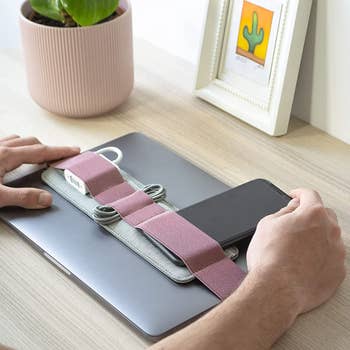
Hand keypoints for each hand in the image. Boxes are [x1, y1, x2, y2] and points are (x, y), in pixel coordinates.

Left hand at [0, 135, 79, 208]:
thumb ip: (23, 197)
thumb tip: (46, 198)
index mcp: (6, 156)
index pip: (41, 151)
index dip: (60, 151)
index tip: (73, 151)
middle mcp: (0, 148)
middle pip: (31, 143)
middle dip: (48, 149)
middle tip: (59, 158)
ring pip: (17, 141)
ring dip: (31, 147)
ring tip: (38, 156)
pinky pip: (5, 144)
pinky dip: (15, 148)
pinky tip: (13, 157)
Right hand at [247, 188, 345, 314]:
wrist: (277, 289)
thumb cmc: (270, 258)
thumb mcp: (267, 224)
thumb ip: (284, 212)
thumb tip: (291, 209)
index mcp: (313, 214)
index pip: (309, 195)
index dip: (299, 193)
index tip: (295, 196)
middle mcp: (330, 230)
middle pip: (323, 214)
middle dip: (309, 215)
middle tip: (294, 223)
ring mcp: (337, 251)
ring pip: (329, 236)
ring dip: (316, 236)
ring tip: (297, 247)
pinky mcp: (339, 271)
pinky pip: (332, 256)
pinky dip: (321, 255)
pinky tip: (305, 261)